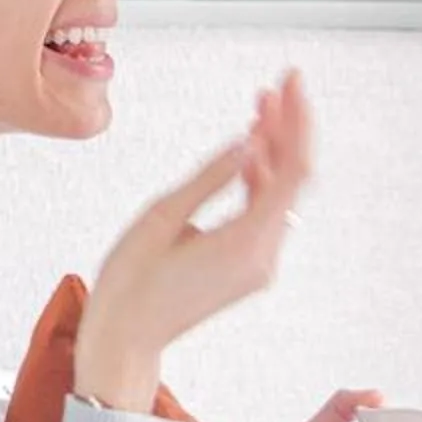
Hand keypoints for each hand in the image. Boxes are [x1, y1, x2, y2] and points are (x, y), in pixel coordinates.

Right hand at [77, 72, 313, 409]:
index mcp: (245, 244)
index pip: (293, 171)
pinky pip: (264, 214)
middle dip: (287, 128)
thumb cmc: (130, 284)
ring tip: (260, 106)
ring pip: (280, 195)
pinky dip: (260, 178)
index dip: (298, 120)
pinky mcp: (246, 267)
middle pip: (292, 180)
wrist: (124, 340)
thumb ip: (212, 177)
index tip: (292, 82)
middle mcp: (262, 257)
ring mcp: (257, 265)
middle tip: (277, 86)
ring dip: (273, 150)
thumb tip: (248, 142)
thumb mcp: (163, 216)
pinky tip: (249, 150)